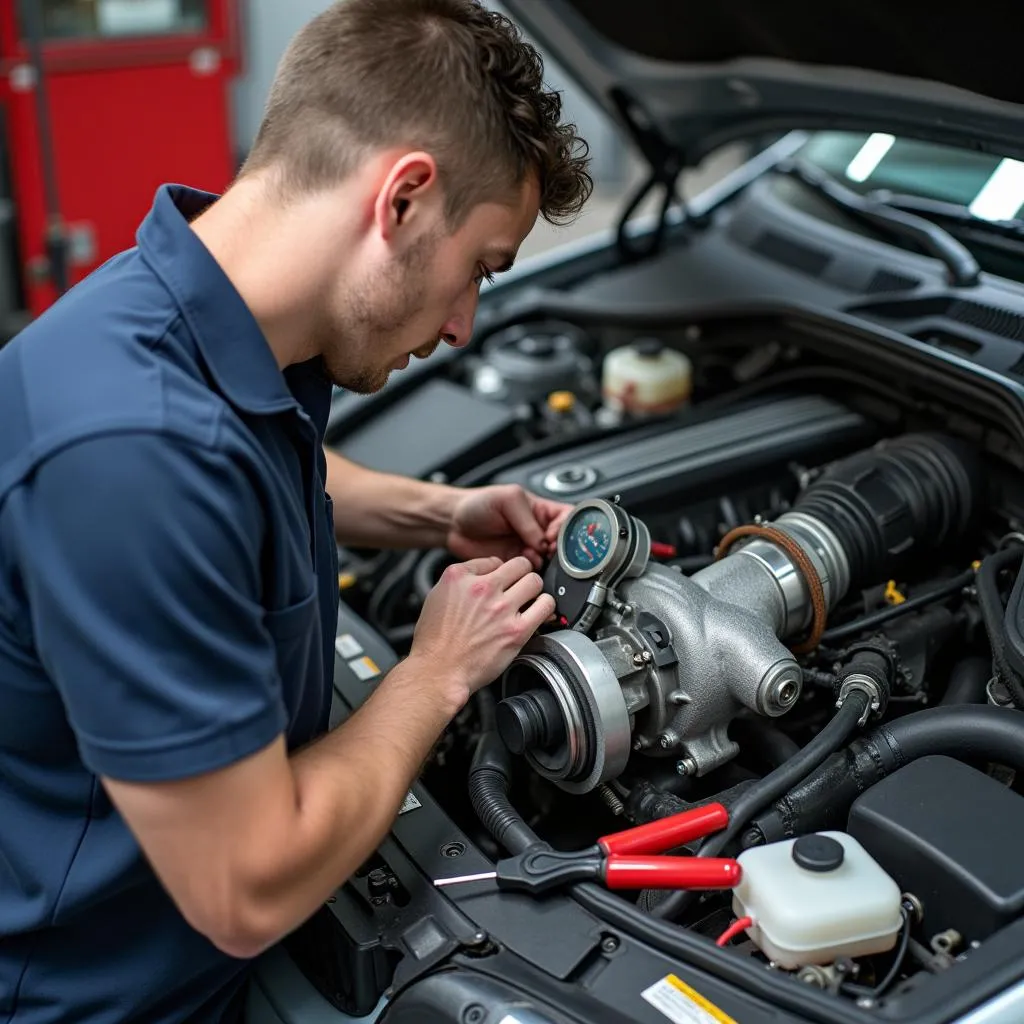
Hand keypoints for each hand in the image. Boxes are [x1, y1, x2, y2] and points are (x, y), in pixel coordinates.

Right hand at [410, 556, 555, 700]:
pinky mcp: (516, 631)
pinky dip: (545, 606)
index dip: (499, 571)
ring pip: (535, 581)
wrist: (438, 671)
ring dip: (534, 589)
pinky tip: (538, 611)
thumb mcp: (436, 596)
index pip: (493, 561)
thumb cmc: (435, 640)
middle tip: (519, 586)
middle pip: (519, 565)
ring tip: (529, 599)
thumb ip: (462, 580)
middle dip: (521, 575)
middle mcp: (482, 589)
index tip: (501, 581)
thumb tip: (487, 572)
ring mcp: (501, 609)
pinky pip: (545, 605)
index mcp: (459, 577)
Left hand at [447, 485, 570, 566]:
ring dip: (542, 562)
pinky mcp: (515, 565)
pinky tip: (519, 564)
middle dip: (557, 550)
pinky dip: (528, 572)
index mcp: (541, 511)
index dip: (566, 529)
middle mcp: (537, 531)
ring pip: (548, 562)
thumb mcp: (506, 500)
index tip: (553, 537)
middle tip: (546, 551)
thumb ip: (527, 520)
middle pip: (562, 544)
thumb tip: (542, 541)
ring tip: (528, 556)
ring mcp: (527, 549)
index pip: (568, 519)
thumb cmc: (477, 504)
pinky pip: (530, 573)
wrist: (453, 524)